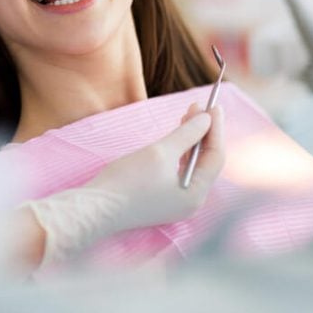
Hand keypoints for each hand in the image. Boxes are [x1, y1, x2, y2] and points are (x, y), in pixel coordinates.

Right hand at [25, 104, 224, 266]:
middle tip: (199, 106)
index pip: (215, 157)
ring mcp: (175, 201)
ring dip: (190, 140)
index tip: (213, 105)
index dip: (215, 129)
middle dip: (203, 132)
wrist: (96, 207)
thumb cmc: (129, 180)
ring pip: (191, 165)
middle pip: (205, 161)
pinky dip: (179, 152)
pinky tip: (175, 136)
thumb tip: (206, 118)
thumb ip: (186, 134)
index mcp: (196, 195)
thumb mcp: (160, 152)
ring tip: (188, 115)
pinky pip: (178, 170)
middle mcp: (191, 201)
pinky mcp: (161, 198)